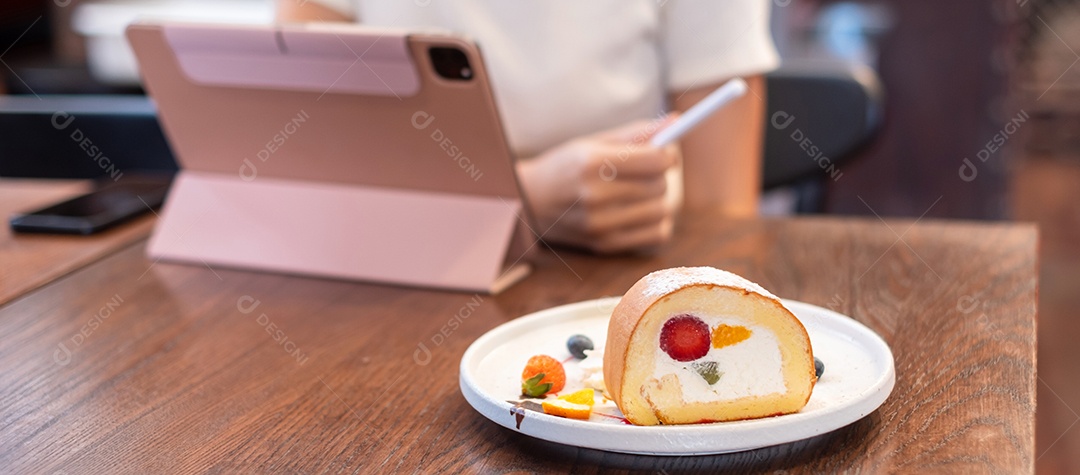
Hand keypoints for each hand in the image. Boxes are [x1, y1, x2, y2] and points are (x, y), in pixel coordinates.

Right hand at [515, 117, 681, 253]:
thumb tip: (676, 121)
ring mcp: (599, 224)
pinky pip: (657, 234)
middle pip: (660, 186)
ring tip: (638, 192)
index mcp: (591, 163)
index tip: (660, 153)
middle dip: (658, 176)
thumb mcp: (592, 143)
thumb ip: (634, 134)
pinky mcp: (605, 245)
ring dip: (657, 200)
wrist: (529, 203)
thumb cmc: (564, 167)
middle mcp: (594, 195)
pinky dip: (656, 222)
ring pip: (662, 211)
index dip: (665, 155)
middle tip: (643, 172)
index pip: (655, 160)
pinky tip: (639, 213)